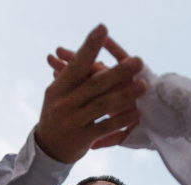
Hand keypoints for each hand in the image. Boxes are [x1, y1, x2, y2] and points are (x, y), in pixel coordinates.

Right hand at [36, 24, 146, 163]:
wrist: (48, 148)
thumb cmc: (59, 114)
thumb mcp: (60, 94)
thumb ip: (76, 79)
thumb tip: (99, 61)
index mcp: (58, 87)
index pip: (76, 64)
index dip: (90, 47)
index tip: (103, 29)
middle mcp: (64, 103)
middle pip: (94, 84)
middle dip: (118, 72)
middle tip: (137, 62)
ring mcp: (73, 121)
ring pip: (102, 105)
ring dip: (125, 95)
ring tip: (142, 85)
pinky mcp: (82, 138)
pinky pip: (106, 127)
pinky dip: (122, 119)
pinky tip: (136, 113)